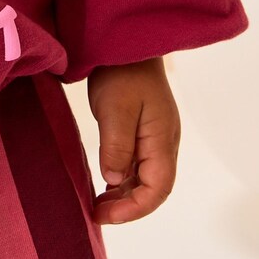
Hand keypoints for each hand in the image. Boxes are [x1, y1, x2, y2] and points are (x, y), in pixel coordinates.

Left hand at [86, 56, 180, 224]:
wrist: (125, 43)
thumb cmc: (122, 72)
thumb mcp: (115, 108)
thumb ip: (116, 145)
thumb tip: (113, 179)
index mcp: (162, 140)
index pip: (157, 188)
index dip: (133, 208)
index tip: (104, 215)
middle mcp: (163, 142)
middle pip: (152, 187)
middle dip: (127, 206)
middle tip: (96, 213)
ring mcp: (153, 136)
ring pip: (144, 177)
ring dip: (123, 194)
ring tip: (96, 204)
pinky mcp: (141, 130)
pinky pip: (136, 163)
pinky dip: (121, 178)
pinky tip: (104, 182)